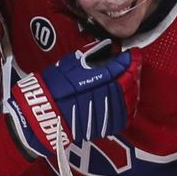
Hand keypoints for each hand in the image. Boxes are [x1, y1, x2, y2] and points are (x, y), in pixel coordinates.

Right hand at [6, 40, 140, 158]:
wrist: (40, 115)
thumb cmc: (51, 88)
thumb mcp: (68, 64)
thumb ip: (89, 56)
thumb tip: (108, 47)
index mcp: (86, 80)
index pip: (116, 69)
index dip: (129, 61)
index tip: (134, 54)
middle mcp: (95, 97)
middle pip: (124, 84)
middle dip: (133, 73)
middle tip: (135, 64)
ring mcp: (100, 114)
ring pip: (126, 100)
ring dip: (133, 88)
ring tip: (133, 79)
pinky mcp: (101, 128)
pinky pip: (122, 117)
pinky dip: (128, 106)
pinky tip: (129, 98)